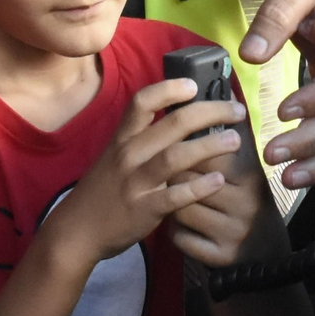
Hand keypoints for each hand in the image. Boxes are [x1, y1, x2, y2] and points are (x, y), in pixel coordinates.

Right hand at [48, 79, 247, 264]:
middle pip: (173, 124)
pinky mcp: (145, 209)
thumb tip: (180, 119)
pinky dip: (200, 187)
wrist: (78, 230)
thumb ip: (142, 139)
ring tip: (235, 141)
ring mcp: (136, 182)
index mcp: (122, 138)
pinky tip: (220, 181)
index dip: (169, 89)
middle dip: (210, 112)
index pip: (142, 102)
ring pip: (177, 157)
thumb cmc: (103, 189)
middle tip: (237, 110)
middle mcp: (129, 154)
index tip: (195, 85)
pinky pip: (176, 196)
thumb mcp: (115, 156)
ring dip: (210, 147)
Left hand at [170, 117, 280, 267]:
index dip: (188, 149)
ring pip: (179, 208)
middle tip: (173, 176)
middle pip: (187, 178)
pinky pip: (179, 237)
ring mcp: (232, 233)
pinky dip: (174, 231)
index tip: (183, 150)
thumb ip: (231, 140)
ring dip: (170, 203)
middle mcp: (245, 204)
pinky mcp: (218, 257)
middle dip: (174, 175)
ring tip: (176, 200)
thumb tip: (216, 96)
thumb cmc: (247, 203)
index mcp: (251, 177)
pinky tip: (182, 226)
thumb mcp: (247, 172)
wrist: (264, 256)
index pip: (207, 152)